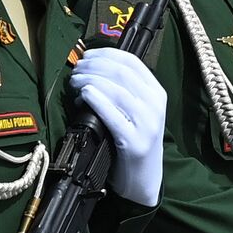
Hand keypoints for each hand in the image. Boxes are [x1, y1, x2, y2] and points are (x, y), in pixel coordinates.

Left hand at [70, 48, 166, 205]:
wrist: (145, 179)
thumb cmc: (134, 142)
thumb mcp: (137, 112)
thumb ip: (124, 91)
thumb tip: (93, 68)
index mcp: (157, 93)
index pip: (133, 62)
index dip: (106, 53)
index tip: (87, 55)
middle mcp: (155, 104)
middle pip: (121, 72)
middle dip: (93, 66)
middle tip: (76, 70)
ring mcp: (146, 123)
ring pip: (116, 89)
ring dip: (89, 80)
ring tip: (74, 82)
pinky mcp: (134, 141)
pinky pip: (112, 114)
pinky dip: (96, 99)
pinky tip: (84, 94)